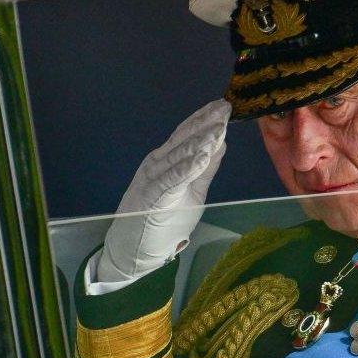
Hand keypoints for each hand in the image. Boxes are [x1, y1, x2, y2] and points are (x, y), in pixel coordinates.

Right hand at [96, 99, 230, 286]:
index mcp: (166, 161)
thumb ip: (204, 171)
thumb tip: (221, 144)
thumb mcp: (192, 193)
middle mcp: (157, 164)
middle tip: (224, 109)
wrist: (133, 250)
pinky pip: (169, 181)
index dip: (204, 120)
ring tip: (218, 129)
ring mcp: (151, 180)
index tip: (223, 106)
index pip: (186, 135)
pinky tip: (200, 159)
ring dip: (198, 142)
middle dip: (205, 124)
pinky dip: (185, 169)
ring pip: (177, 157)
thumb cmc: (162, 223)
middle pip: (183, 140)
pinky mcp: (150, 198)